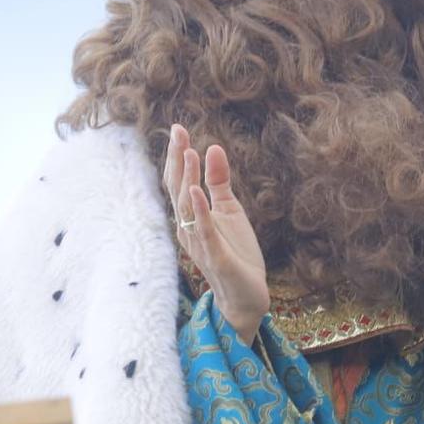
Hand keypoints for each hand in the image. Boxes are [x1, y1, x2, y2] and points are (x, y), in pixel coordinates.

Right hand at [165, 124, 268, 343]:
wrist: (246, 295)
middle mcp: (188, 229)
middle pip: (177, 190)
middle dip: (177, 161)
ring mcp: (200, 244)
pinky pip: (205, 232)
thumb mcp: (229, 210)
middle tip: (177, 132)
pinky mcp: (216, 257)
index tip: (178, 128)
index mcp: (191, 216)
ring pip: (188, 208)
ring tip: (189, 153)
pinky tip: (198, 190)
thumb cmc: (235, 252)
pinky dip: (201, 211)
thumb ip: (219, 181)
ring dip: (188, 180)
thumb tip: (213, 147)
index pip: (179, 181)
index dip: (177, 156)